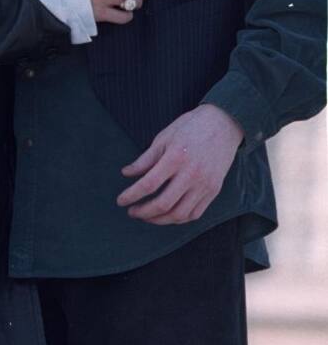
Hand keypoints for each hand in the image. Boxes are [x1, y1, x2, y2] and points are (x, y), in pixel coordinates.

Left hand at [116, 104, 243, 223]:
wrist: (223, 124)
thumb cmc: (190, 127)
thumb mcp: (164, 137)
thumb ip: (145, 159)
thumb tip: (126, 173)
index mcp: (176, 157)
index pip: (149, 184)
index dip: (132, 195)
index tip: (120, 201)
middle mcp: (192, 174)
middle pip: (163, 204)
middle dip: (144, 212)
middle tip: (132, 211)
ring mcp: (205, 185)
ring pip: (179, 214)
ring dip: (159, 220)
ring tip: (147, 216)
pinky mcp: (214, 191)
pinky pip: (194, 214)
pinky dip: (178, 219)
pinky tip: (167, 215)